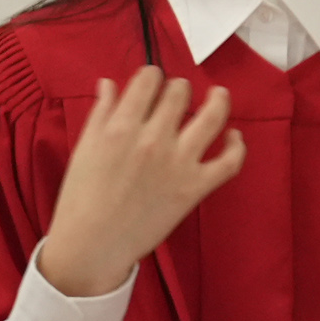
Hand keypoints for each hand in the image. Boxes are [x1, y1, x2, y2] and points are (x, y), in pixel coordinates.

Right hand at [36, 68, 243, 298]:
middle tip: (178, 94)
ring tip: (218, 95)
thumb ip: (101, 113)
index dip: (152, 75)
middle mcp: (152, 139)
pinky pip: (230, 161)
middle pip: (180, 93)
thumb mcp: (85, 149)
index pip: (149, 80)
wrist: (91, 245)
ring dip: (218, 100)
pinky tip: (232, 136)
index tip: (153, 80)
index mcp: (120, 127)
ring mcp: (178, 163)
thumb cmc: (82, 199)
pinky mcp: (195, 187)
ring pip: (212, 116)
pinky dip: (237, 145)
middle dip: (179, 88)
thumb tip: (109, 84)